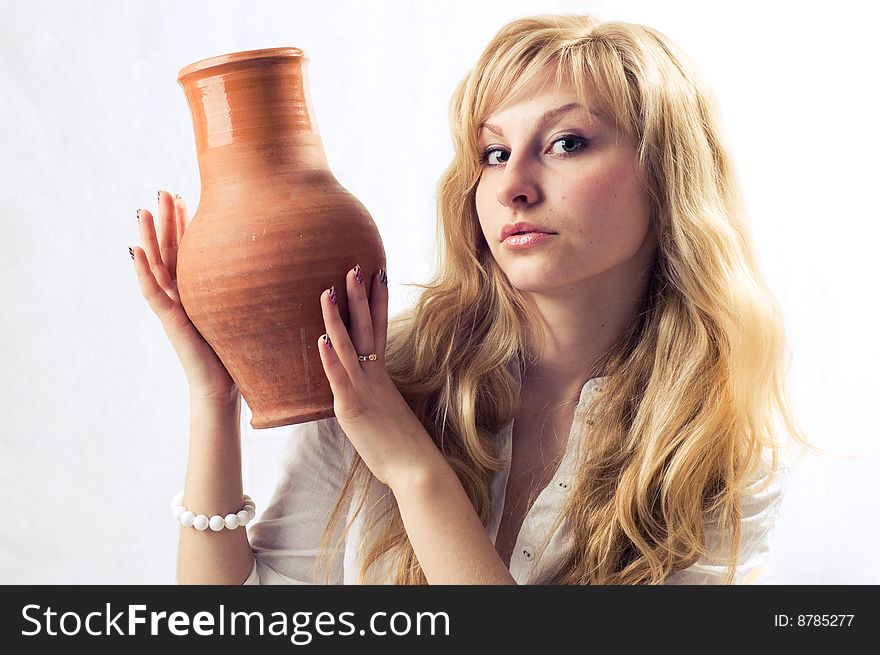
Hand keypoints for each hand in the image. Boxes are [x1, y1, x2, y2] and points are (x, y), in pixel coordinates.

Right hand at [131, 191, 238, 403]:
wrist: (226, 385)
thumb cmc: (240, 350)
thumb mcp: (247, 310)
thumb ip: (252, 289)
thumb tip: (281, 265)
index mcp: (200, 290)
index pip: (189, 250)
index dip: (185, 225)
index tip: (188, 198)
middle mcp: (183, 295)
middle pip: (170, 251)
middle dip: (167, 221)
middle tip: (165, 191)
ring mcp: (173, 306)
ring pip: (156, 265)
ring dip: (148, 237)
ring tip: (143, 209)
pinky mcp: (170, 320)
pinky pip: (152, 292)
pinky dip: (142, 271)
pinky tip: (135, 251)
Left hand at [317, 265, 442, 488]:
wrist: (417, 468)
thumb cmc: (402, 445)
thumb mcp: (386, 411)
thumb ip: (376, 393)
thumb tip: (369, 385)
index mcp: (381, 375)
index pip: (378, 329)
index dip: (377, 301)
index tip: (377, 274)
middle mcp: (373, 376)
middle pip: (366, 328)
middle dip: (360, 297)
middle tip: (354, 266)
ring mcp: (363, 390)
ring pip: (348, 346)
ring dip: (337, 317)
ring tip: (328, 290)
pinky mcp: (353, 409)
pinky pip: (340, 379)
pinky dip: (331, 358)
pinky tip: (321, 338)